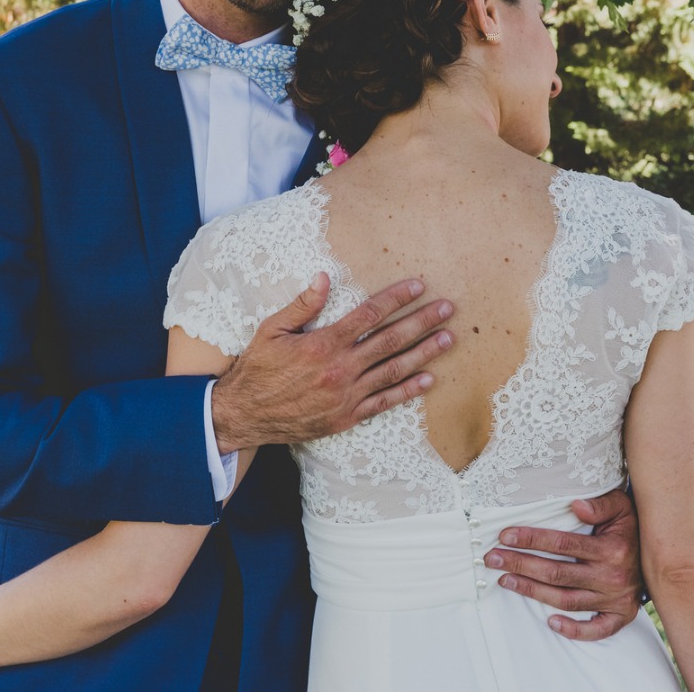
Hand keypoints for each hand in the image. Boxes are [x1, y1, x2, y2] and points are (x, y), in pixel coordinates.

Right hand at [211, 273, 454, 449]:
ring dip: (424, 353)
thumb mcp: (271, 330)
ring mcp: (346, 395)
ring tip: (448, 339)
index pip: (369, 314)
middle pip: (391, 340)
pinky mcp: (346, 417)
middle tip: (448, 309)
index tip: (418, 286)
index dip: (396, 298)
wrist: (244, 415)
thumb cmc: (257, 368)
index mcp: (323, 343)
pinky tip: (429, 379)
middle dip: (422, 322)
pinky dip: (408, 391)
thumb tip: (325, 277)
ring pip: (394, 370)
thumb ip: (302, 305)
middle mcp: (340, 369)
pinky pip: (384, 402)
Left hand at [485, 488, 642, 641]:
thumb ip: (600, 504)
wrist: (663, 554)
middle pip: (556, 573)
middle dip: (520, 564)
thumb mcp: (621, 507)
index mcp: (610, 548)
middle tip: (493, 558)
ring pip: (566, 599)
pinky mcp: (621, 615)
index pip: (562, 544)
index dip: (531, 540)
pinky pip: (596, 630)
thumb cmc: (632, 526)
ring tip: (506, 581)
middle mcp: (611, 576)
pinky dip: (574, 630)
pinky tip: (550, 622)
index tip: (505, 535)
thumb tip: (575, 505)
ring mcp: (615, 599)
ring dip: (532, 592)